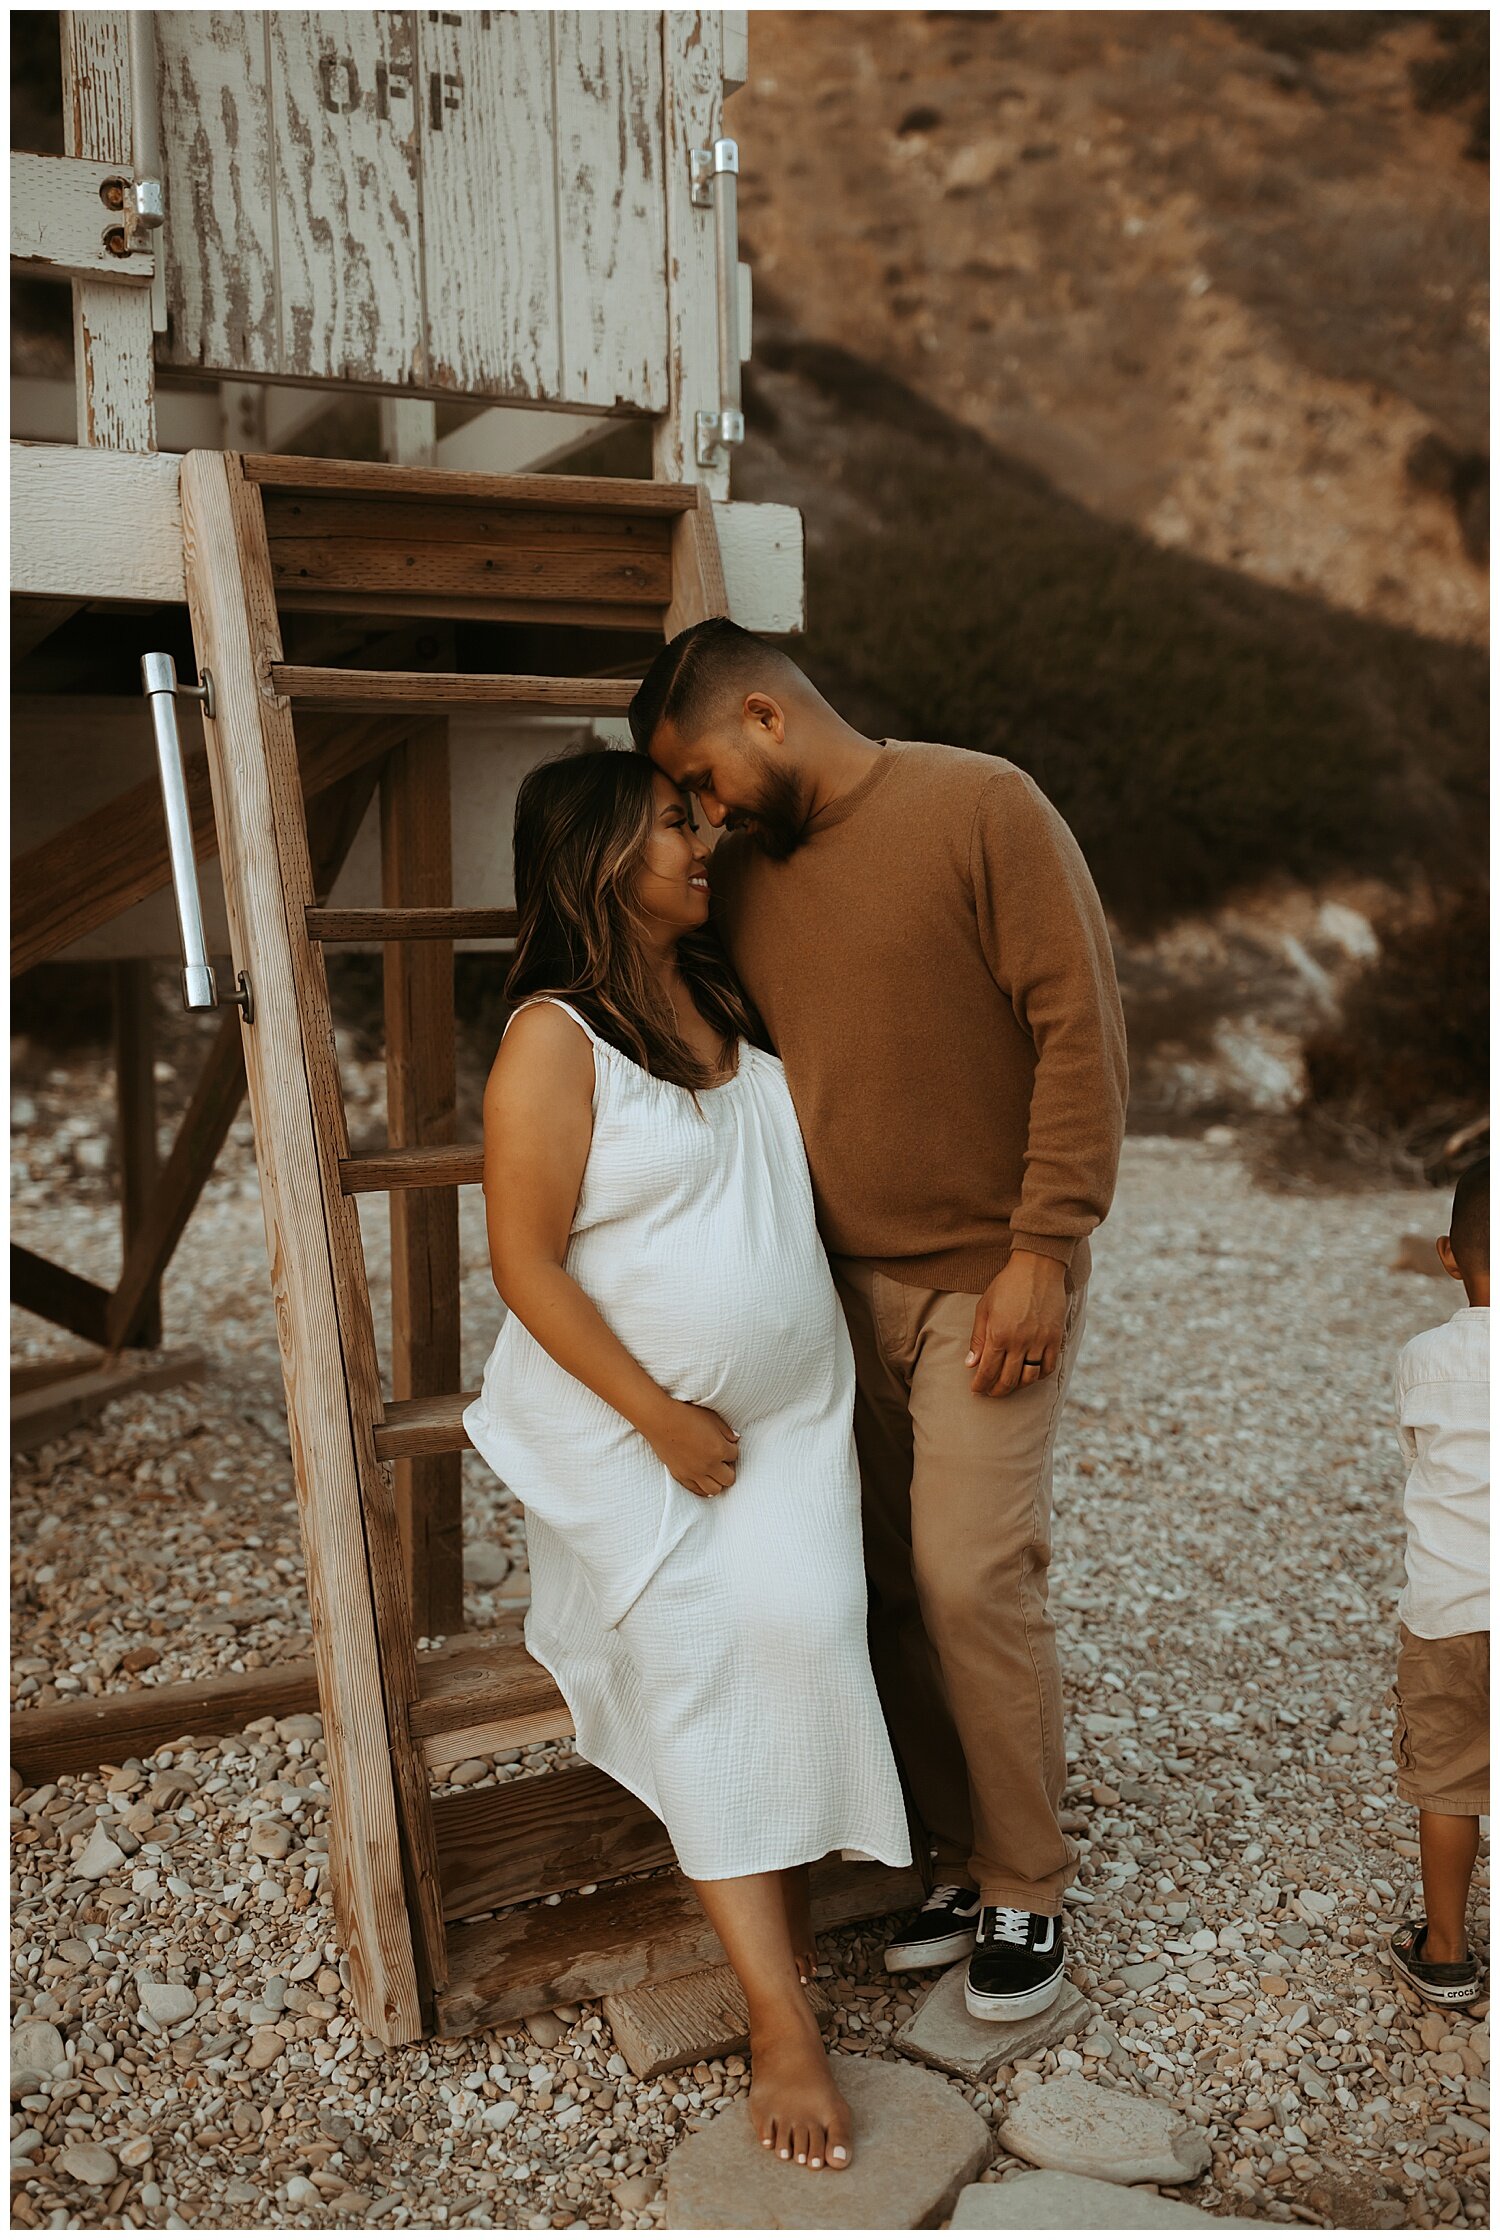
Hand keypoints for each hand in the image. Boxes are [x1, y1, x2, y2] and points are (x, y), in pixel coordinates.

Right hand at [644, 1397, 739, 1497]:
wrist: (660, 1420)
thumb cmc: (686, 1415)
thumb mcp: (712, 1418)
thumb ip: (727, 1431)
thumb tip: (735, 1439)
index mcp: (719, 1449)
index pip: (734, 1456)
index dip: (731, 1449)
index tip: (725, 1444)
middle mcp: (709, 1465)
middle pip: (729, 1478)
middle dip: (728, 1469)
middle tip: (722, 1459)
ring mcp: (694, 1473)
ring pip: (715, 1490)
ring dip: (717, 1481)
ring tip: (713, 1470)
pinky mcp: (681, 1477)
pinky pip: (697, 1491)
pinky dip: (702, 1487)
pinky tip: (703, 1478)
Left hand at [966, 1251, 1066, 1397]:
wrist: (1038, 1267)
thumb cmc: (1007, 1285)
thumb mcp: (985, 1308)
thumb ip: (978, 1338)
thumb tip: (971, 1364)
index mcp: (998, 1334)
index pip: (987, 1370)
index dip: (981, 1384)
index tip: (976, 1389)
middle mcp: (1020, 1341)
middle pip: (1008, 1379)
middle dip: (996, 1391)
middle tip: (990, 1393)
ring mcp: (1040, 1341)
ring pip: (1029, 1378)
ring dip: (1017, 1386)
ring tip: (1009, 1386)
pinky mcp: (1055, 1338)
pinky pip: (1048, 1367)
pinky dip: (1039, 1375)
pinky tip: (1030, 1374)